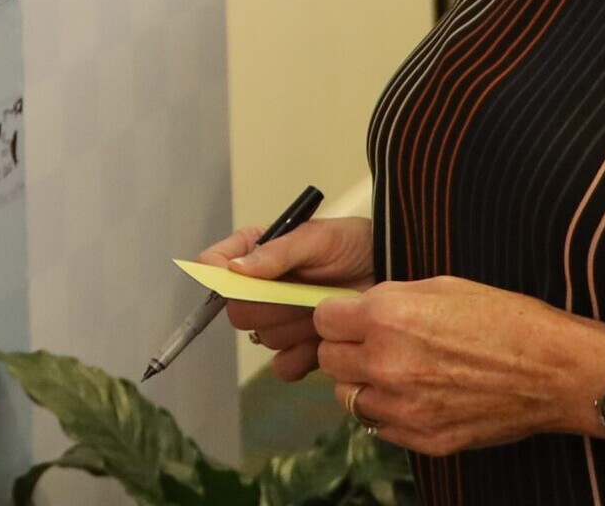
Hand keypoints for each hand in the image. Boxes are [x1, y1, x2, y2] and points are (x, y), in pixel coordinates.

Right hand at [194, 216, 373, 381]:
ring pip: (265, 339)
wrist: (391, 270)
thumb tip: (234, 269)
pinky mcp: (300, 350)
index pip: (213, 265)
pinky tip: (324, 338)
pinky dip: (304, 357)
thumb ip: (278, 252)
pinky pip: (284, 366)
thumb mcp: (319, 239)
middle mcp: (261, 289)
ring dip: (295, 327)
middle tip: (303, 291)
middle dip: (271, 305)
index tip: (233, 278)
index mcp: (257, 253)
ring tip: (324, 307)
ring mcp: (280, 322)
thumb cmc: (356, 245)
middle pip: (236, 312)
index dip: (216, 274)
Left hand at [312, 277, 604, 457]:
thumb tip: (359, 310)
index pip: (323, 319)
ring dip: (363, 383)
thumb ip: (390, 300)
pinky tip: (417, 396)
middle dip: (347, 349)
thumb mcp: (442, 287)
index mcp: (387, 317)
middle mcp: (385, 364)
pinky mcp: (421, 438)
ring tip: (396, 372)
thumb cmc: (505, 319)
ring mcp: (401, 407)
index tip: (351, 317)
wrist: (553, 371)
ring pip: (348, 397)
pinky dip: (389, 411)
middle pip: (329, 360)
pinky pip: (379, 425)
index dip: (338, 316)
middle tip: (374, 344)